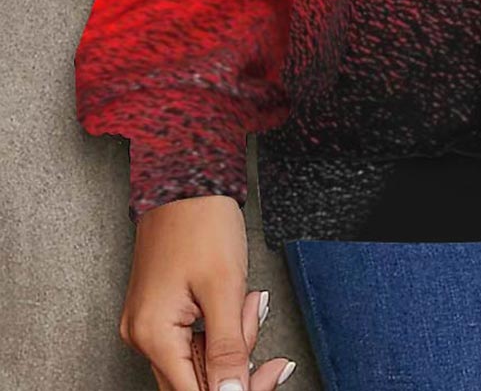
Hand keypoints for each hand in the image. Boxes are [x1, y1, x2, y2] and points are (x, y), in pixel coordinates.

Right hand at [118, 194, 295, 389]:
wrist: (186, 177)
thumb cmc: (202, 220)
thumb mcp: (225, 287)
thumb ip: (228, 349)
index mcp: (153, 334)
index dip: (237, 388)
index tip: (271, 374)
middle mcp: (142, 335)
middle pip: (197, 379)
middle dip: (237, 357)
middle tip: (257, 313)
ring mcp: (148, 324)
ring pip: (199, 360)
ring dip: (232, 337)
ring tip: (247, 296)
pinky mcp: (159, 312)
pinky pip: (194, 339)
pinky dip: (220, 326)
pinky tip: (235, 299)